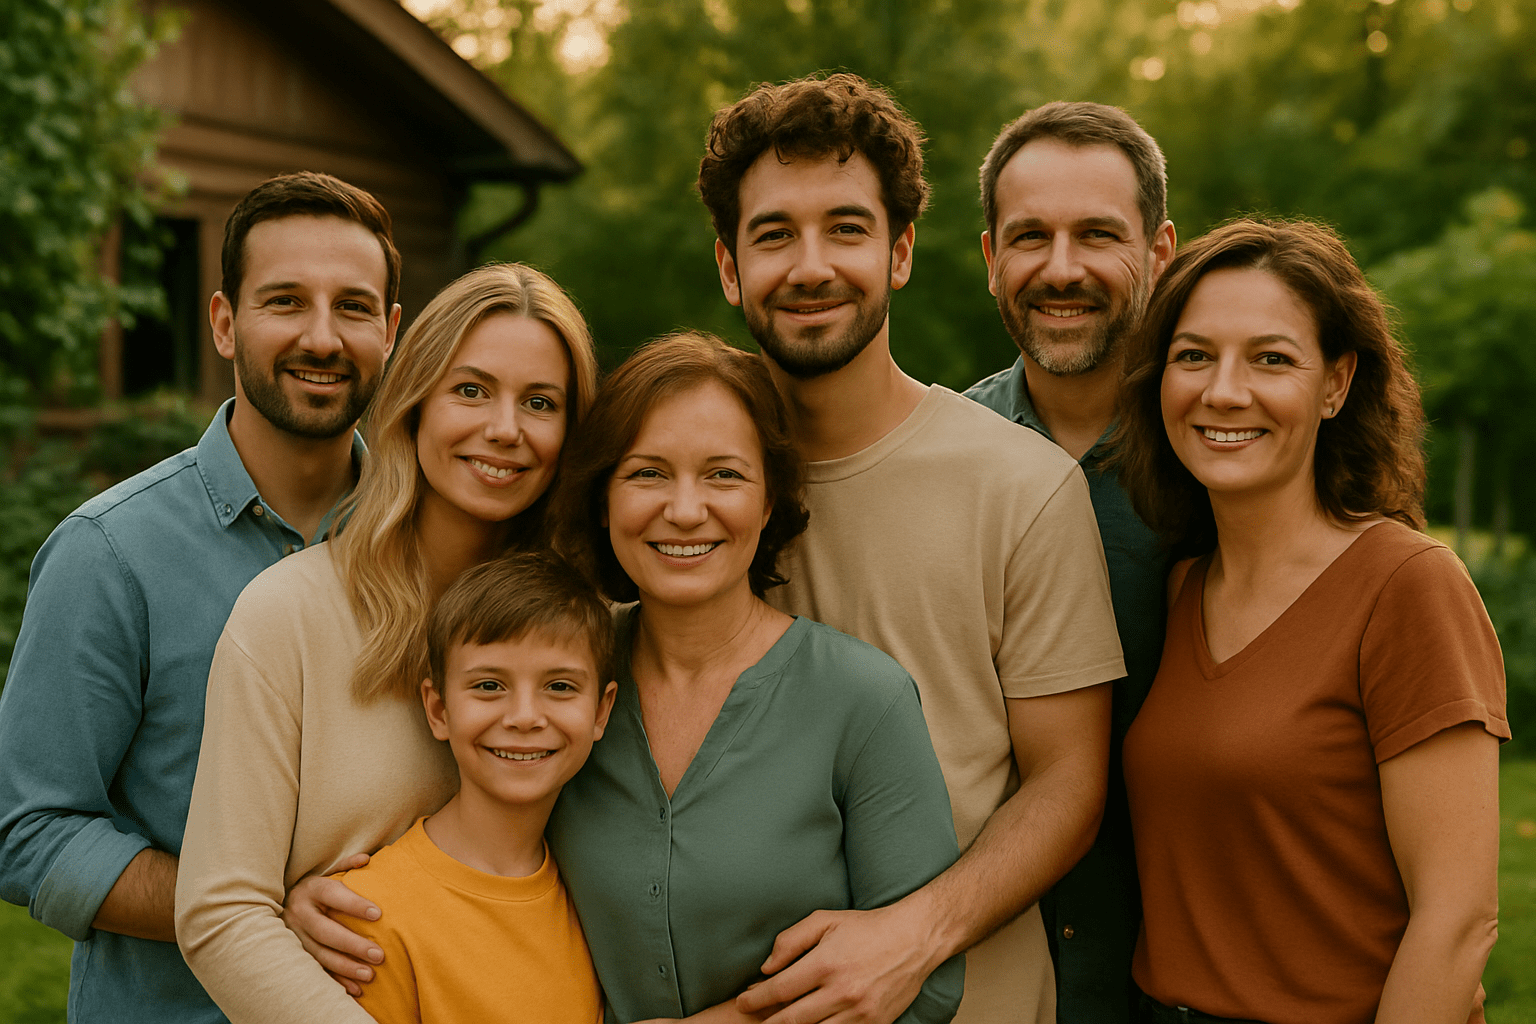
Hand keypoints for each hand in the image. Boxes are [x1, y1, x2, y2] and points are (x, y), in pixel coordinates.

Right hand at [281, 855, 382, 997]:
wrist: (281, 903)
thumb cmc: (316, 887)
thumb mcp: (327, 872)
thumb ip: (347, 865)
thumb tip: (368, 858)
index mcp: (311, 889)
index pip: (333, 895)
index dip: (355, 904)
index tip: (378, 914)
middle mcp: (299, 913)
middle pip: (326, 931)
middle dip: (353, 945)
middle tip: (379, 954)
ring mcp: (294, 936)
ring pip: (320, 955)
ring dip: (345, 967)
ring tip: (369, 974)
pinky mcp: (295, 953)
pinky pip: (315, 970)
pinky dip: (335, 981)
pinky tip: (354, 989)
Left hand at [735, 904, 936, 1023]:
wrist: (914, 939)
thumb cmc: (866, 928)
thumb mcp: (825, 920)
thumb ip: (791, 940)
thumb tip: (766, 968)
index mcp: (826, 963)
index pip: (780, 990)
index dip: (755, 1000)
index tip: (743, 1002)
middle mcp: (842, 991)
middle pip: (792, 1019)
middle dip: (767, 1023)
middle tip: (754, 1022)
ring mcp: (859, 1012)